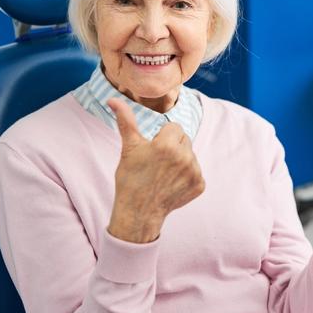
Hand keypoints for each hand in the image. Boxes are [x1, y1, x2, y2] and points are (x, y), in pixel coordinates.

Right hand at [106, 98, 204, 242]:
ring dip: (181, 160)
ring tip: (164, 173)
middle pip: (184, 139)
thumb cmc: (130, 179)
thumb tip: (113, 99)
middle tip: (158, 162)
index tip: (153, 150)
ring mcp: (194, 172)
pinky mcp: (199, 185)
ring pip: (190, 155)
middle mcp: (185, 156)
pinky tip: (172, 184)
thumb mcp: (129, 148)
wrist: (138, 212)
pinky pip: (196, 172)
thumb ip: (126, 121)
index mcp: (168, 144)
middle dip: (173, 146)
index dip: (162, 137)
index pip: (174, 127)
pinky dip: (187, 176)